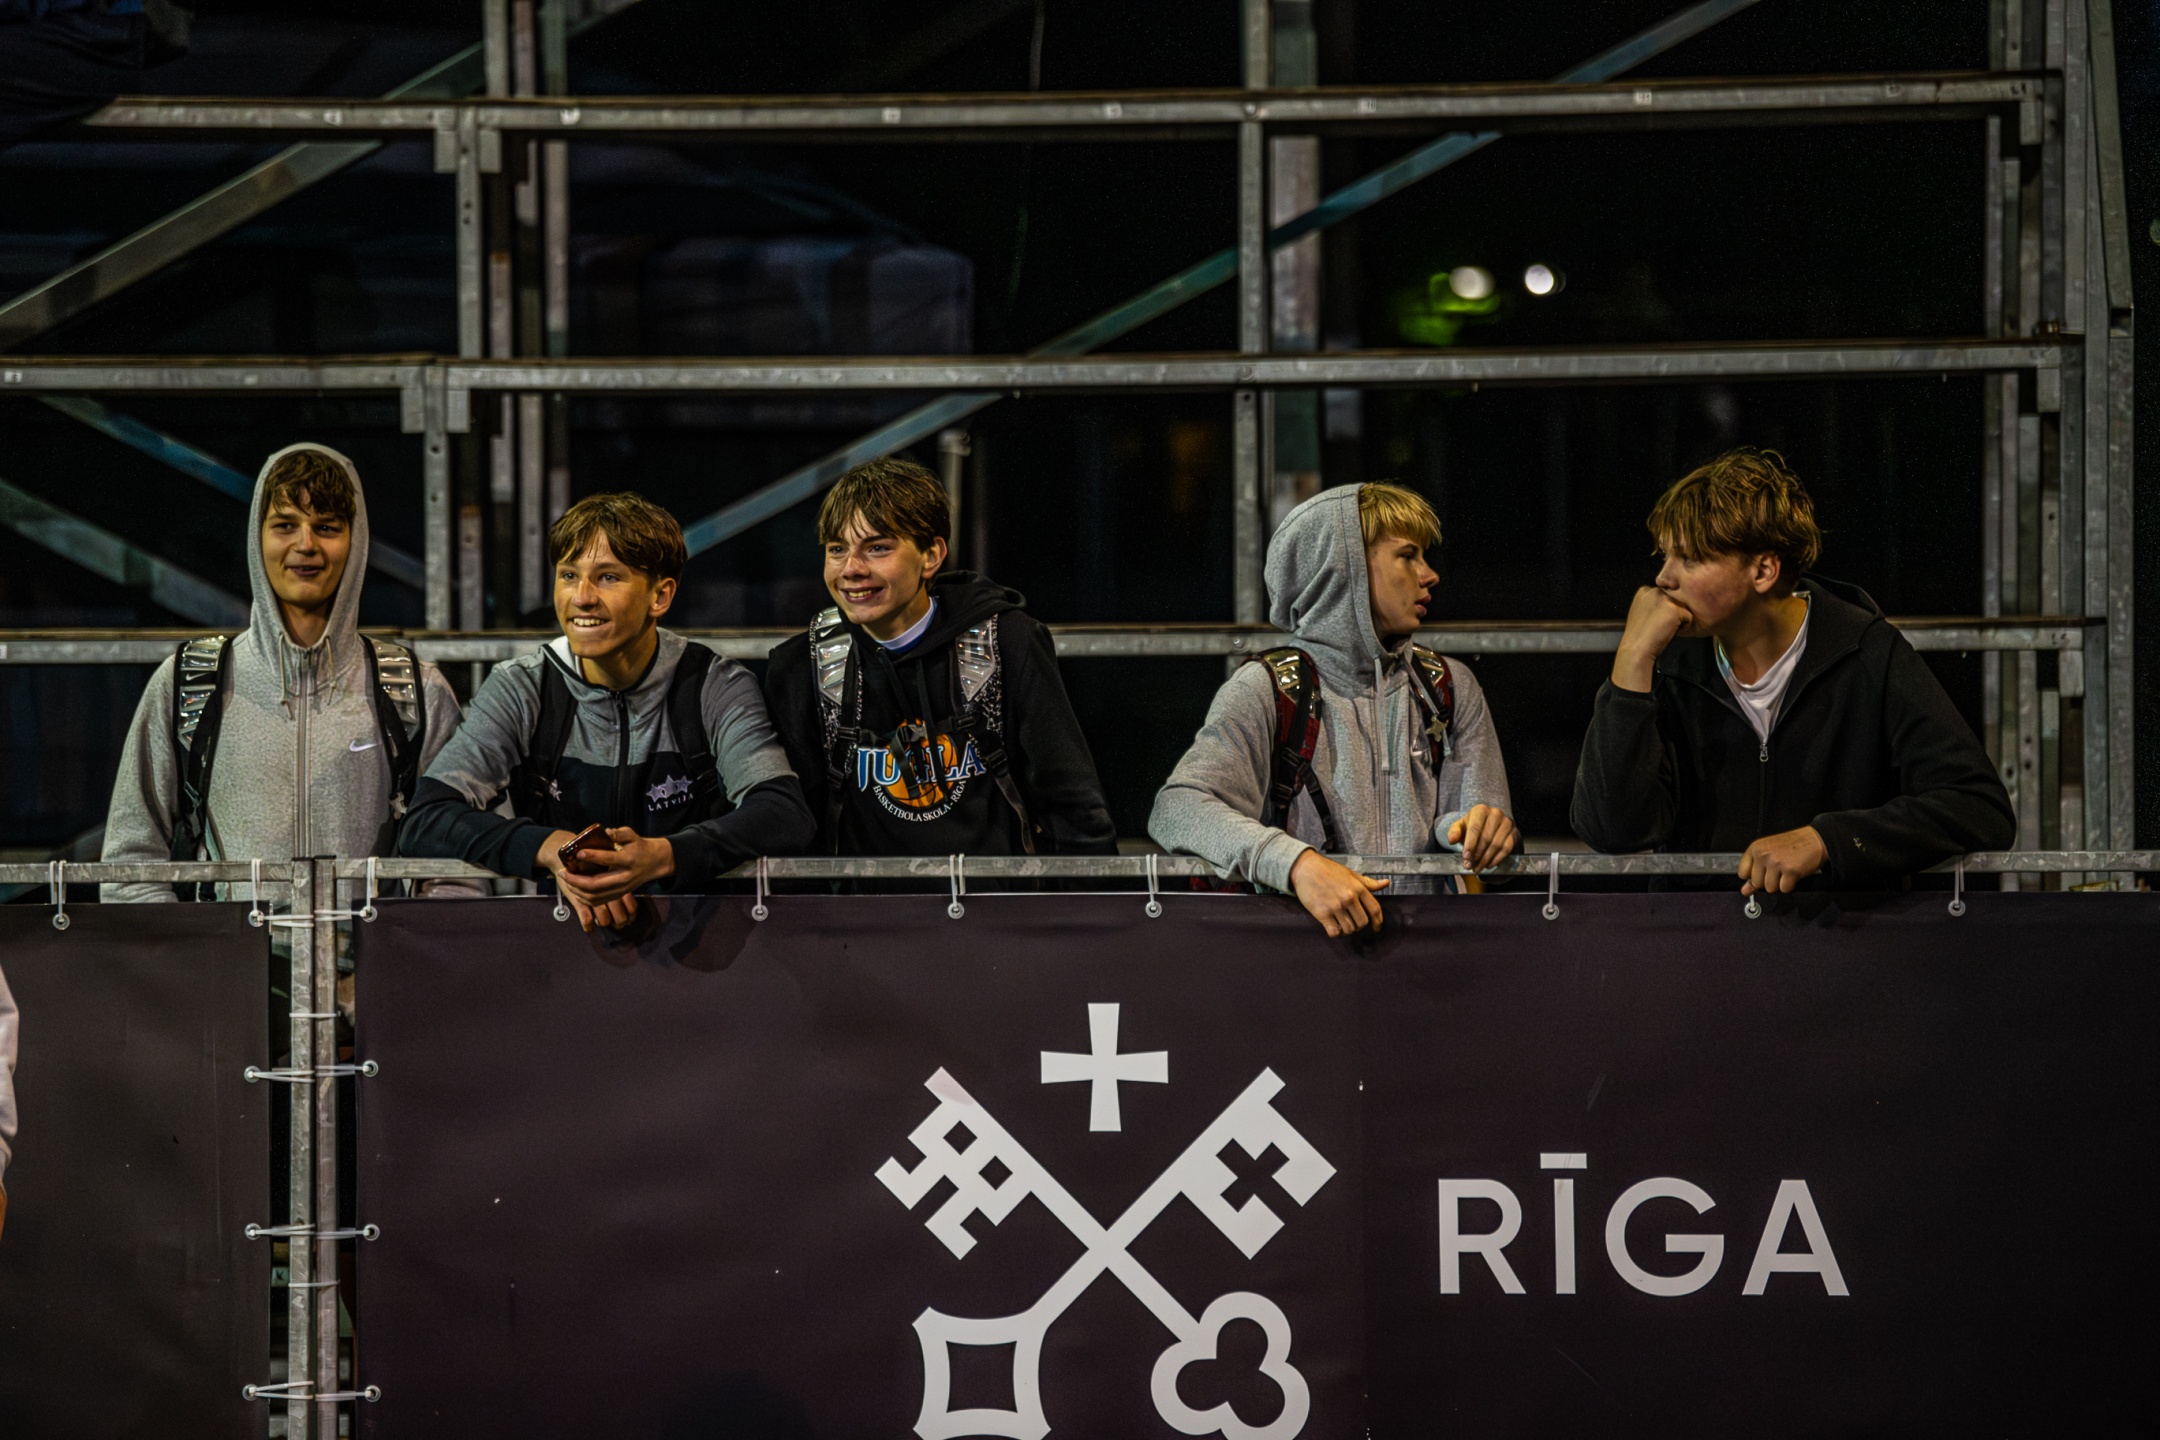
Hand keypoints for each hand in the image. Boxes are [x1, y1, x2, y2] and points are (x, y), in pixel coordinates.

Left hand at [536, 827, 673, 931]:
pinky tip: (575, 889)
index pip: (609, 859)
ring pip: (595, 896)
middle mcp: (624, 878)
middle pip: (596, 884)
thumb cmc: (640, 847)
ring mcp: (621, 889)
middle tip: (562, 872)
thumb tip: (604, 832)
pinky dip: (583, 898)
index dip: (592, 856)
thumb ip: (618, 833)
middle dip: (575, 880)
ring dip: (577, 890)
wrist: (655, 863)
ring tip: (566, 880)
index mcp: (629, 860)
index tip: (578, 853)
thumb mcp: (632, 835)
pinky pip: (598, 901)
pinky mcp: (619, 895)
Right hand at [1288, 849, 1389, 937]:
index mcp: (1358, 888)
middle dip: (1359, 926)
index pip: (1375, 909)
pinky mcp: (1322, 913)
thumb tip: (1386, 883)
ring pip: (1349, 929)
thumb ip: (1368, 882)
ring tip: (1341, 923)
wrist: (1305, 868)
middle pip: (1362, 923)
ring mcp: (1336, 906)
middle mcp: (1349, 898)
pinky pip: (1334, 932)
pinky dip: (1335, 932)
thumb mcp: (1350, 874)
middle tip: (1353, 923)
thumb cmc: (1328, 870)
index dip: (1378, 921)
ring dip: (1347, 930)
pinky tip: (1333, 926)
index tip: (1376, 927)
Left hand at [1447, 804, 1518, 872]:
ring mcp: (1507, 823)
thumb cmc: (1473, 826)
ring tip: (1477, 868)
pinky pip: (1506, 848)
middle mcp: (1496, 813)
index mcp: (1481, 810)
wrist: (1489, 824)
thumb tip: (1451, 840)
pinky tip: (1488, 865)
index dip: (1470, 844)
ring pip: (1496, 845)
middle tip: (1470, 866)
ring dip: (1486, 859)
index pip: (1475, 828)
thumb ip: (1454, 832)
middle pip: (1486, 838)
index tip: (1466, 857)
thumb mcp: (1461, 826)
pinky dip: (1497, 859)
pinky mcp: (1514, 833)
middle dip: (1477, 854)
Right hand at [1612, 585, 1695, 691]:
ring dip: (1677, 620)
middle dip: (1671, 613)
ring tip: (1662, 628)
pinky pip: (1689, 617)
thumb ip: (1652, 603)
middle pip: (1675, 601)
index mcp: (1644, 591)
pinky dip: (1682, 628)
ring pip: (1683, 608)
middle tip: (1657, 626)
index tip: (1652, 620)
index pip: (1664, 596)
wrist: (1636, 647)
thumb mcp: (1640, 612)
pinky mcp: (1675, 608)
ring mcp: (1665, 598)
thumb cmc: (1638, 635)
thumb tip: (1668, 604)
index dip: (1662, 611)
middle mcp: (1655, 590)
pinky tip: (1668, 631)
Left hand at [1737, 826, 1826, 895]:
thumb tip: (1745, 890)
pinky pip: (1784, 889)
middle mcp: (1764, 855)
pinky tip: (1793, 873)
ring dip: (1779, 884)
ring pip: (1770, 888)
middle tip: (1778, 869)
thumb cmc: (1792, 845)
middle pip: (1757, 883)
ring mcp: (1776, 863)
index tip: (1762, 872)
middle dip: (1768, 881)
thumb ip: (1754, 871)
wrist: (1815, 840)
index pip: (1742, 873)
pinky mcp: (1790, 871)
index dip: (1753, 876)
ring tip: (1785, 870)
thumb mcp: (1768, 853)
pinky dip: (1790, 885)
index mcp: (1755, 848)